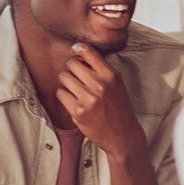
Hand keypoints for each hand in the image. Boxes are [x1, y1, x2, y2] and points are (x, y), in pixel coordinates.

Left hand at [56, 43, 145, 159]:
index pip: (89, 52)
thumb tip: (79, 52)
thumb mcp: (117, 84)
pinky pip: (60, 93)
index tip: (76, 50)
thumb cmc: (119, 107)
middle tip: (76, 77)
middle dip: (72, 69)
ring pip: (64, 77)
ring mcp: (88, 99)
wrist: (123, 135)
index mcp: (111, 75)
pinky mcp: (78, 111)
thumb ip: (101, 69)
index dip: (79, 49)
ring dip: (66, 82)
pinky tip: (73, 100)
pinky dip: (64, 96)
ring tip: (75, 89)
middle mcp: (100, 85)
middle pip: (72, 64)